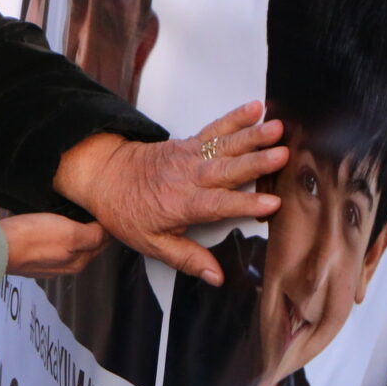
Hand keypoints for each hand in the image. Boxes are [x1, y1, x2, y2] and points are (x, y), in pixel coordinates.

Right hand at [0, 212, 107, 277]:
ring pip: (71, 245)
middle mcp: (66, 265)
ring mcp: (48, 263)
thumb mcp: (69, 233)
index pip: (102, 242)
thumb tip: (108, 232)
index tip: (110, 210)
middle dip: (96, 231)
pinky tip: (55, 224)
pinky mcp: (33, 258)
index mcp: (79, 260)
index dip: (108, 227)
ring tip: (80, 214)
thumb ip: (92, 235)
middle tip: (99, 210)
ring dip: (78, 233)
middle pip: (88, 246)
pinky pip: (54, 245)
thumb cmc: (33, 238)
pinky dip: (61, 235)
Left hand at [53, 100, 287, 285]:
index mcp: (181, 203)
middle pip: (227, 169)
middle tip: (282, 154)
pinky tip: (255, 109)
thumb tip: (216, 276)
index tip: (272, 203)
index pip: (219, 204)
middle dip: (256, 162)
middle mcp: (187, 176)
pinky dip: (235, 118)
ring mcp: (188, 156)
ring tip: (277, 126)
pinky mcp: (187, 143)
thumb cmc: (125, 209)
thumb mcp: (150, 242)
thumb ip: (186, 258)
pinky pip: (215, 129)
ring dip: (252, 135)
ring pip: (224, 145)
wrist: (104, 175)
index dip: (246, 204)